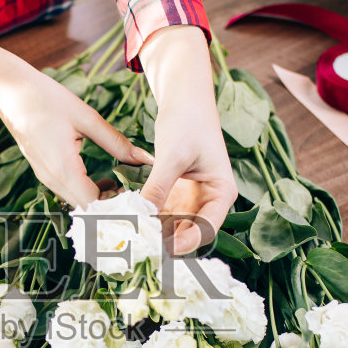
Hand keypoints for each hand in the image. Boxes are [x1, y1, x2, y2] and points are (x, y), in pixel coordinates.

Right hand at [0, 40, 150, 207]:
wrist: (10, 92)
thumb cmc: (47, 99)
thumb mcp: (87, 118)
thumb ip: (117, 142)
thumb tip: (145, 158)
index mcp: (63, 169)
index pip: (94, 206)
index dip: (117, 208)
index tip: (138, 200)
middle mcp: (52, 180)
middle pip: (86, 209)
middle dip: (112, 207)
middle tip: (136, 195)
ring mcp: (45, 177)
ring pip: (77, 202)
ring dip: (100, 200)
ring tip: (123, 187)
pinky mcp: (44, 172)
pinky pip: (69, 191)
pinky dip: (88, 192)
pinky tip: (104, 179)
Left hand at [138, 26, 235, 255]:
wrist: (182, 99)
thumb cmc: (188, 121)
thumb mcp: (173, 155)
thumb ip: (159, 187)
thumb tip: (143, 216)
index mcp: (221, 192)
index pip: (208, 227)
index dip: (187, 241)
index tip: (164, 249)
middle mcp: (208, 200)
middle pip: (188, 230)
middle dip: (165, 240)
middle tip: (140, 249)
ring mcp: (189, 198)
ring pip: (170, 225)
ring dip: (152, 231)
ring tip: (129, 239)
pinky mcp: (172, 193)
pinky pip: (158, 212)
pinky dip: (145, 217)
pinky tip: (126, 222)